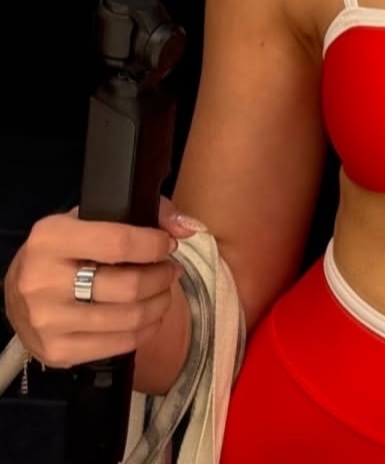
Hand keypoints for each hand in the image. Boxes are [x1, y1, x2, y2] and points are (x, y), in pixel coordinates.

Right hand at [3, 198, 198, 367]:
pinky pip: (117, 346)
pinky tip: (149, 316)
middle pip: (127, 286)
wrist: (17, 293)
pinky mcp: (57, 351)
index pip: (118, 243)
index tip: (167, 245)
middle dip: (161, 277)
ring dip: (159, 303)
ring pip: (127, 318)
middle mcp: (44, 281)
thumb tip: (186, 228)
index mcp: (52, 239)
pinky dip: (145, 331)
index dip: (154, 245)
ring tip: (163, 291)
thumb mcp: (90, 218)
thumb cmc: (63, 250)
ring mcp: (48, 321)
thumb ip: (143, 213)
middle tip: (169, 270)